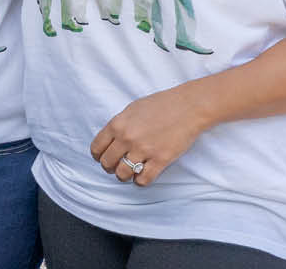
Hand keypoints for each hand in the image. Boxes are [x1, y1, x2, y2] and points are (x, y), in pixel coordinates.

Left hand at [90, 86, 209, 186]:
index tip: (102, 158)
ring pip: (122, 174)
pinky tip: (143, 175)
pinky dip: (140, 181)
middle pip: (107, 163)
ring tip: (129, 173)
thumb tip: (110, 140)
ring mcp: (144, 149)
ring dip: (123, 176)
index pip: (97, 147)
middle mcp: (127, 138)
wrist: (188, 107)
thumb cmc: (161, 105)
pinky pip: (143, 180)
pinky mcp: (160, 160)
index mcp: (118, 124)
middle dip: (109, 167)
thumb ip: (119, 124)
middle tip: (115, 167)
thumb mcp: (132, 109)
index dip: (98, 156)